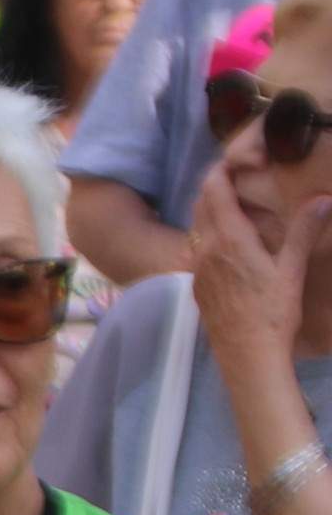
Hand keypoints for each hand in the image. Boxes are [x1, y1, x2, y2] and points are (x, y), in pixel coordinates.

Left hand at [188, 165, 328, 393]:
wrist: (247, 357)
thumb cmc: (273, 313)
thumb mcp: (292, 269)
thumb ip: (303, 231)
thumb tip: (323, 198)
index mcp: (229, 241)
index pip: (215, 193)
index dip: (221, 171)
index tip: (233, 157)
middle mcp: (205, 251)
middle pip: (201, 207)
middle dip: (213, 186)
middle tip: (233, 172)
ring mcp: (197, 270)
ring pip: (195, 228)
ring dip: (208, 209)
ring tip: (229, 199)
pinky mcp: (197, 286)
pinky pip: (196, 249)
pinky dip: (206, 233)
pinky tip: (223, 238)